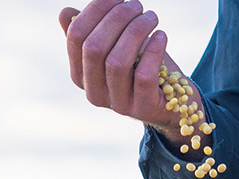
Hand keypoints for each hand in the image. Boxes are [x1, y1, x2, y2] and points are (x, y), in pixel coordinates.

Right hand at [58, 0, 186, 137]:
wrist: (172, 97)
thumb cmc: (140, 64)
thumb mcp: (114, 46)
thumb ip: (92, 31)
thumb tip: (65, 13)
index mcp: (80, 74)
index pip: (76, 36)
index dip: (95, 10)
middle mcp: (94, 92)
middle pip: (94, 48)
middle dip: (117, 19)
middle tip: (137, 4)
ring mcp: (117, 104)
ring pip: (117, 62)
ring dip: (136, 31)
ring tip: (151, 17)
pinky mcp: (143, 108)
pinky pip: (143, 77)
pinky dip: (153, 51)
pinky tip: (161, 36)